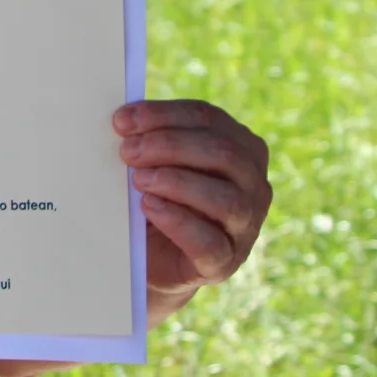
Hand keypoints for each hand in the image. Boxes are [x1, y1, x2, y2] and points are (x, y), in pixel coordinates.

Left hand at [115, 100, 271, 308]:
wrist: (152, 256)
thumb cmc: (157, 196)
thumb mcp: (158, 162)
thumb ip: (151, 140)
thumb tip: (123, 122)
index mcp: (240, 148)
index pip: (208, 118)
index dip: (163, 115)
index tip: (122, 120)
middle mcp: (253, 184)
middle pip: (223, 153)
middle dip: (168, 146)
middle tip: (127, 151)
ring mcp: (245, 225)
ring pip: (226, 199)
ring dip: (176, 182)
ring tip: (138, 180)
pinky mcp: (225, 261)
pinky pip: (209, 242)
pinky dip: (177, 221)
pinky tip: (149, 206)